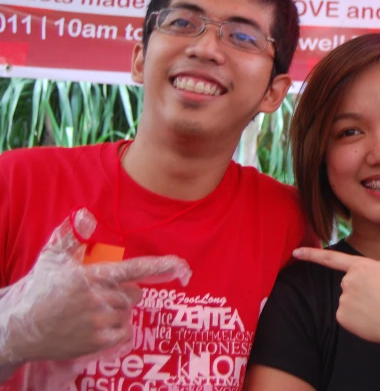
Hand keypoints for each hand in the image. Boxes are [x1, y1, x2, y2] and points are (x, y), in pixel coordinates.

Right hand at [0, 209, 191, 366]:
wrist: (18, 327)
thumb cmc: (39, 289)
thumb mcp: (52, 257)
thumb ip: (72, 235)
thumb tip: (85, 214)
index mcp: (94, 276)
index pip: (135, 269)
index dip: (161, 267)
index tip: (182, 265)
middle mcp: (100, 299)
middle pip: (134, 293)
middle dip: (123, 292)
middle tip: (98, 294)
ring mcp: (99, 322)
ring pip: (127, 313)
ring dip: (116, 311)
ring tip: (90, 311)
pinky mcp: (97, 343)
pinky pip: (123, 333)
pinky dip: (115, 330)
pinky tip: (95, 325)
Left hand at [292, 222, 379, 348]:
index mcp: (360, 266)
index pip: (331, 258)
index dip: (312, 254)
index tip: (296, 251)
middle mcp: (348, 282)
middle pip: (350, 283)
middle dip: (363, 289)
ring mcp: (344, 301)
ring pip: (349, 300)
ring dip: (361, 304)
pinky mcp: (343, 318)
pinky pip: (346, 317)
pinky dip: (357, 320)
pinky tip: (372, 320)